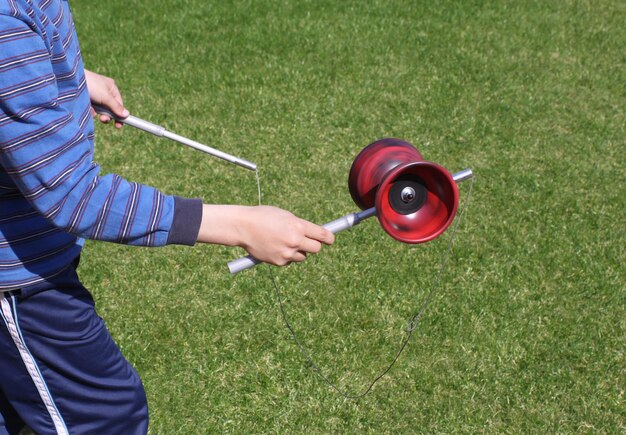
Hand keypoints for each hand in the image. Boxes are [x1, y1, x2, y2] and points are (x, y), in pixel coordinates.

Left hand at [84, 69, 127, 127]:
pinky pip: (91, 109)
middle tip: (104, 119)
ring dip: (98, 114)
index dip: (119, 114)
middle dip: (107, 115)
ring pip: (100, 110)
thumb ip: (116, 107)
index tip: (119, 125)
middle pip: (110, 108)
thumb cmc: (90, 84)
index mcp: (111, 87)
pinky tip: (86, 108)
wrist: (69, 81)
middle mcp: (103, 91)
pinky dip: (90, 111)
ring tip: (94, 113)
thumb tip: (126, 115)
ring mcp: (94, 96)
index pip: (119, 104)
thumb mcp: (106, 97)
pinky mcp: (85, 99)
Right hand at [197, 205, 334, 265]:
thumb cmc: (264, 217)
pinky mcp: (279, 262)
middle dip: (313, 245)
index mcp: (298, 226)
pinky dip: (286, 256)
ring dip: (298, 251)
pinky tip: (275, 247)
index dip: (329, 238)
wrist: (243, 227)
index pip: (322, 235)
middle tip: (307, 241)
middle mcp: (295, 240)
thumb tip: (315, 234)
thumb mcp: (285, 216)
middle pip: (316, 248)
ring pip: (303, 256)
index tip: (330, 239)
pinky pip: (289, 261)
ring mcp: (287, 253)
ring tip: (284, 242)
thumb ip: (300, 225)